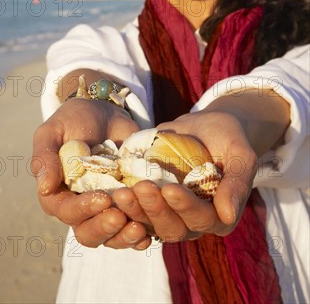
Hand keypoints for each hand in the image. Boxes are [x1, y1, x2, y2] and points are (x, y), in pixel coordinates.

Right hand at [32, 98, 148, 247]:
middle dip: (104, 228)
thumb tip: (44, 188)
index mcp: (58, 193)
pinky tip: (150, 232)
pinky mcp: (127, 204)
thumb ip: (44, 156)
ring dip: (123, 236)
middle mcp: (80, 206)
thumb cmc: (74, 119)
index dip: (83, 209)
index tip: (103, 198)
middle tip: (121, 216)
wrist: (106, 111)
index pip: (66, 211)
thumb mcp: (54, 131)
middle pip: (87, 233)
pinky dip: (139, 235)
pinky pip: (131, 229)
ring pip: (110, 237)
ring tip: (140, 228)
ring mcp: (105, 208)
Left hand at [113, 111, 257, 243]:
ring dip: (136, 211)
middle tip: (141, 187)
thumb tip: (228, 214)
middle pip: (174, 227)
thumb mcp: (240, 154)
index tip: (169, 188)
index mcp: (221, 216)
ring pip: (152, 224)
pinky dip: (126, 207)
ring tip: (123, 192)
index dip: (185, 207)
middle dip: (156, 209)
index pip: (201, 219)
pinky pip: (137, 213)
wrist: (207, 127)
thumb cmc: (228, 138)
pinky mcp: (154, 206)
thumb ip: (237, 182)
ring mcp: (172, 216)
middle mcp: (195, 222)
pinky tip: (114, 193)